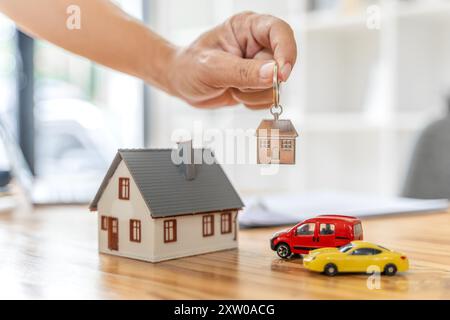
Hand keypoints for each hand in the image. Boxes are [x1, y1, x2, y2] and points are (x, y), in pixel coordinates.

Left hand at [166, 12, 296, 108]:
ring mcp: (260, 66)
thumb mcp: (212, 68)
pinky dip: (251, 102)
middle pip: (279, 65)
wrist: (181, 83)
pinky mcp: (258, 84)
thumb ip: (243, 72)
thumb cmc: (190, 67)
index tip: (281, 74)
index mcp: (248, 27)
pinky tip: (235, 93)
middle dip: (257, 81)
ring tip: (231, 86)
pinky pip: (267, 99)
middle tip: (234, 82)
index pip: (280, 31)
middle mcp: (258, 44)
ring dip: (252, 94)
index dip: (286, 51)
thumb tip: (273, 74)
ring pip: (275, 86)